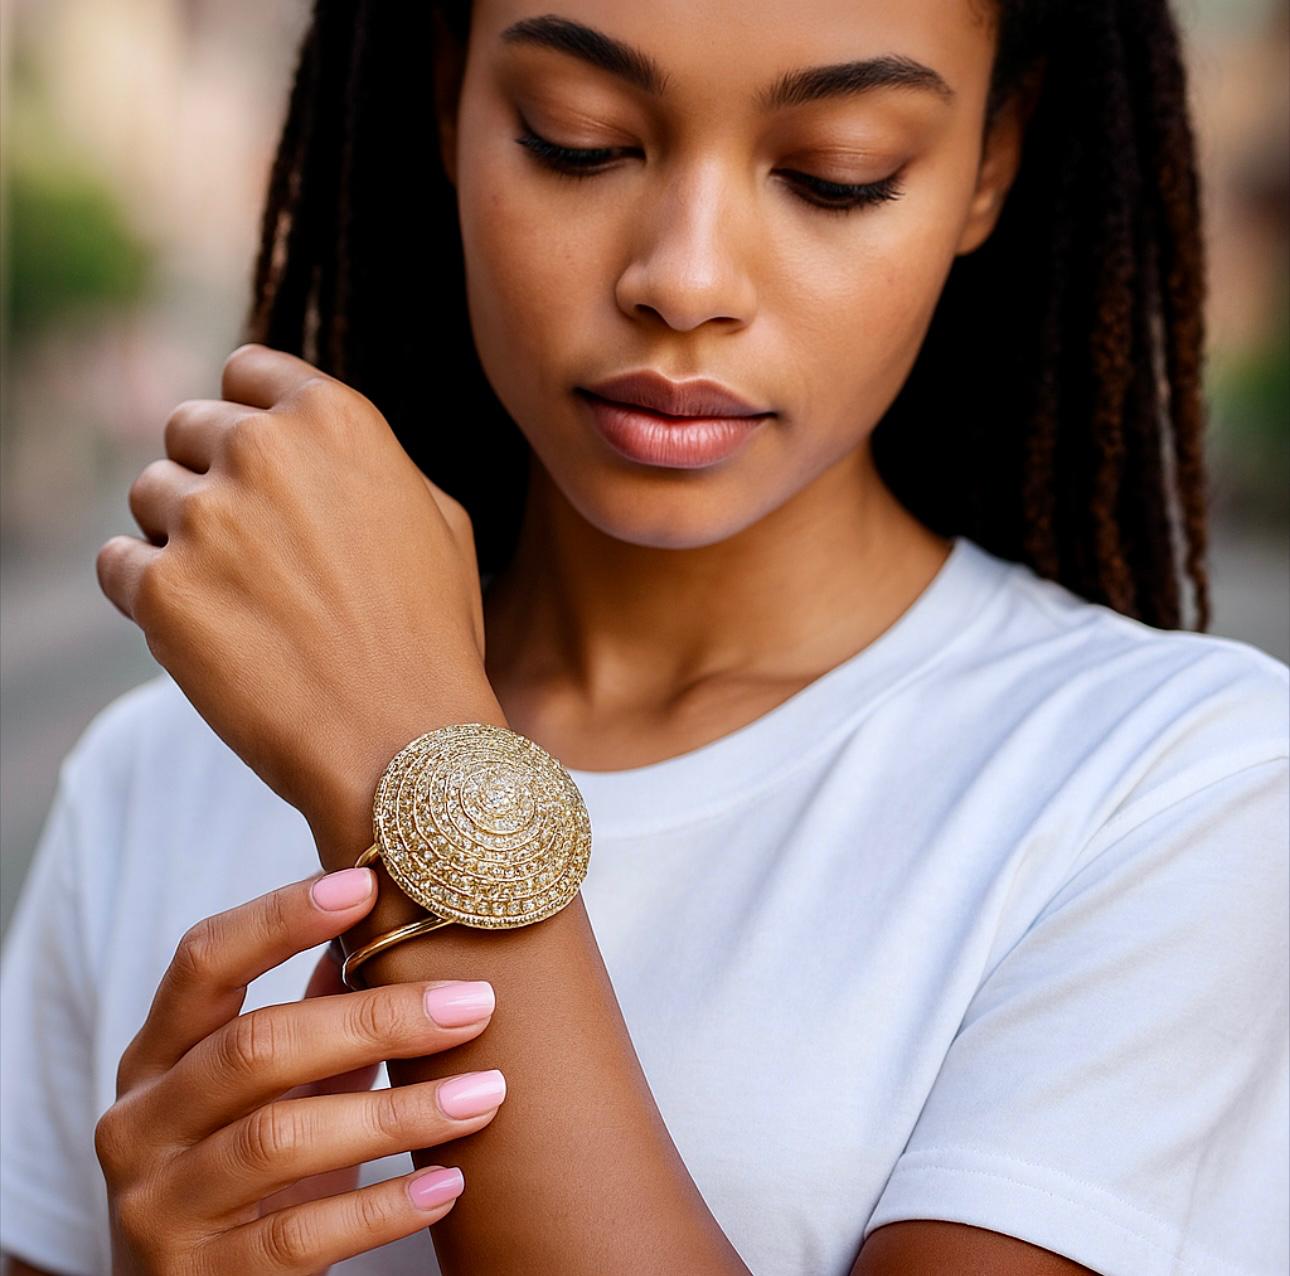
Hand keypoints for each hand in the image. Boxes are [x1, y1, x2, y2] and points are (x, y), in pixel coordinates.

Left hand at [95, 343, 501, 856]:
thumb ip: (367, 462)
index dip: (248, 414)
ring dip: (181, 536)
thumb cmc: (434, 637)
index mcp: (336, 419)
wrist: (406, 745)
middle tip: (250, 544)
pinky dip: (148, 593)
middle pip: (188, 426)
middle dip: (211, 474)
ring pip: (149, 494)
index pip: (247, 370)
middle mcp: (263, 450)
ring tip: (241, 599)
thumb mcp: (440, 520)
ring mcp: (206, 517)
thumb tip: (312, 446)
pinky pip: (118, 564)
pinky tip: (206, 630)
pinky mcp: (160, 589)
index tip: (253, 459)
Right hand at [95, 867, 507, 1274]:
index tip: (367, 882)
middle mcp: (141, 1123)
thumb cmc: (242, 1175)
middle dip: (376, 1019)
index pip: (204, 961)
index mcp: (156, 1055)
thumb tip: (380, 918)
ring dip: (398, 1113)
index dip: (280, 916)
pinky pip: (300, 1237)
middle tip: (475, 1005)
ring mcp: (161, 1207)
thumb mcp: (267, 1089)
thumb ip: (309, 1012)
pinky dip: (383, 1206)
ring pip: (279, 1139)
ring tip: (486, 1093)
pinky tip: (449, 1183)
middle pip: (255, 1047)